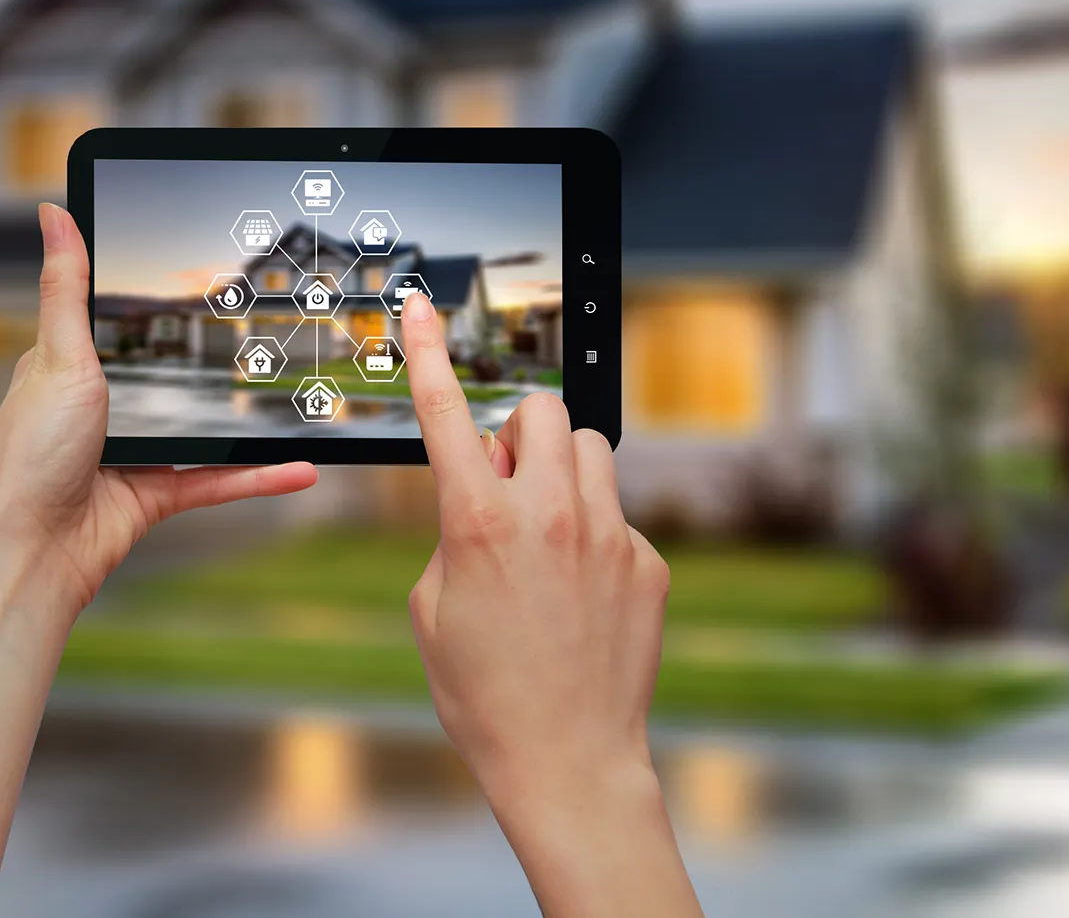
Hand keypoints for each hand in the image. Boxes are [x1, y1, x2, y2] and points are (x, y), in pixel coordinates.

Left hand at [0, 203, 317, 613]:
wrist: (33, 551)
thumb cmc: (30, 457)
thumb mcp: (57, 357)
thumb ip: (66, 287)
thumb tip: (53, 213)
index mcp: (69, 369)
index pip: (116, 322)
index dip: (154, 299)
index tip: (202, 272)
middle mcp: (99, 409)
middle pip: (167, 374)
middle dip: (212, 360)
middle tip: (265, 328)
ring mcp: (130, 452)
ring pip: (202, 429)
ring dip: (248, 422)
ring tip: (293, 399)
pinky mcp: (154, 495)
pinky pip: (217, 478)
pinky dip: (257, 476)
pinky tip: (298, 468)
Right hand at [401, 292, 690, 915]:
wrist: (568, 762)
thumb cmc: (483, 693)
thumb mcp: (431, 606)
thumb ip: (452, 530)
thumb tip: (486, 496)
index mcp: (479, 522)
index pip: (447, 413)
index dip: (426, 353)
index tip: (419, 307)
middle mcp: (549, 514)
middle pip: (543, 409)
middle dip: (519, 430)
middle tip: (504, 483)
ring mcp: (609, 534)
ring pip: (589, 450)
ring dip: (560, 472)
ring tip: (544, 535)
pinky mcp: (649, 561)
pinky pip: (617, 514)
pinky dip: (594, 533)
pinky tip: (580, 594)